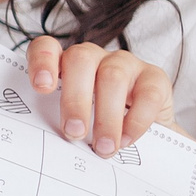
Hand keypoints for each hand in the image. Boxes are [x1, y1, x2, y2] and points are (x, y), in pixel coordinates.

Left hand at [28, 37, 169, 158]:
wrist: (145, 136)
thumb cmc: (94, 126)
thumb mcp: (73, 121)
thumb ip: (59, 122)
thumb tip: (44, 144)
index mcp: (63, 63)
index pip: (46, 47)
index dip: (41, 61)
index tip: (41, 87)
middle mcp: (93, 57)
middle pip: (80, 61)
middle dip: (75, 99)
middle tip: (73, 132)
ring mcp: (125, 63)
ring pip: (113, 77)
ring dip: (106, 117)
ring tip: (103, 147)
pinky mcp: (154, 78)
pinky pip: (147, 94)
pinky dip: (136, 121)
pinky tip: (126, 140)